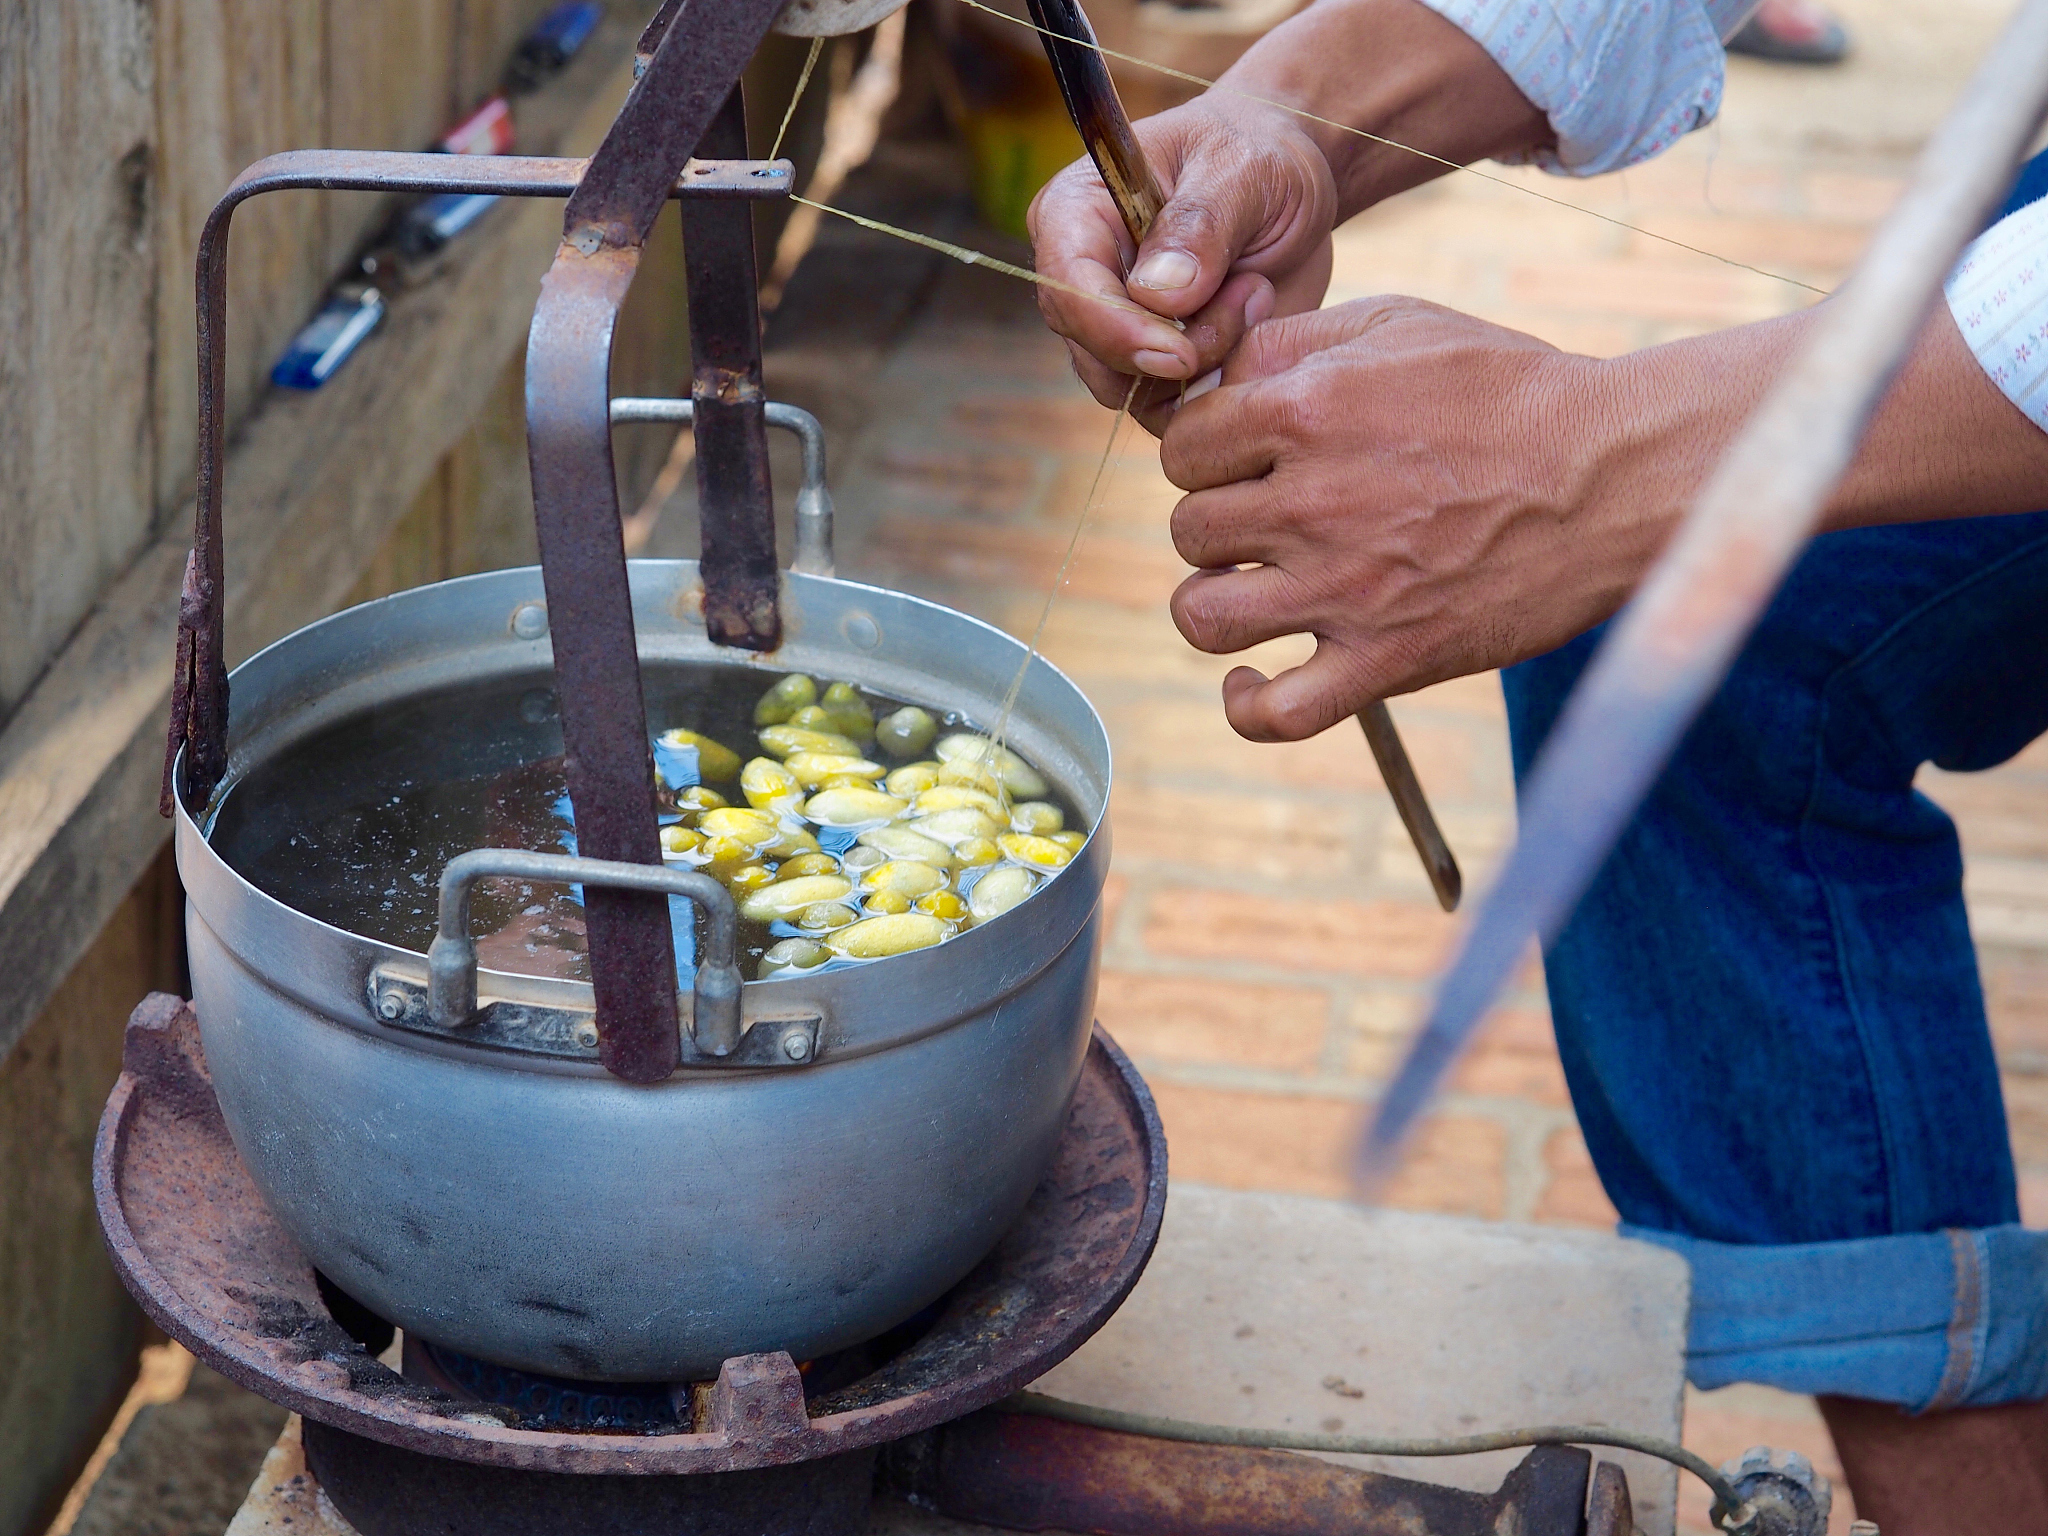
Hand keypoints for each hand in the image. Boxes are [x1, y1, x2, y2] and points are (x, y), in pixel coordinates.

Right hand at [1026, 94, 1338, 432]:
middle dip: (1177, 349)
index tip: (1181, 352)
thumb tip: (1156, 292)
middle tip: (1250, 294)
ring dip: (1207, 362)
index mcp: (1074, 215)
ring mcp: (1115, 328)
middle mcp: (1081, 279)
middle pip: (1095, 356)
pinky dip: (1220, 381)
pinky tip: (1255, 322)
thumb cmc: (1259, 155)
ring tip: (1256, 294)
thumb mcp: (1243, 169)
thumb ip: (1200, 225)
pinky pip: (1172, 407)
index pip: (1066, 292)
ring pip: (1135, 390)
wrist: (1293, 185)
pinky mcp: (1154, 365)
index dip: (1117, 332)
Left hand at [1160, 292, 2047, 743]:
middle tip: (1268, 519)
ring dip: (1215, 603)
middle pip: (1189, 529)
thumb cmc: (1511, 391)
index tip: (1245, 462)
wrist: (1616, 474)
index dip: (1205, 454)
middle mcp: (1312, 502)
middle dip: (1218, 521)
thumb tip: (1216, 381)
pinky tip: (1251, 681)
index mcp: (1306, 411)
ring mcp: (1346, 590)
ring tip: (1252, 589)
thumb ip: (1294, 343)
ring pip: (1203, 616)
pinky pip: (1275, 714)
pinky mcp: (1387, 662)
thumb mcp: (1401, 323)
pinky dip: (1246, 706)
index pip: (1182, 448)